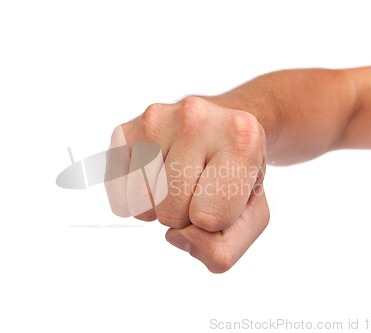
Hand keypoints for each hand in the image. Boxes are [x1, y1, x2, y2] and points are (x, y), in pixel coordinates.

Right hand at [106, 96, 269, 272]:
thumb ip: (226, 247)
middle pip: (171, 211)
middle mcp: (196, 118)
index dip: (214, 222)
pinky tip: (154, 178)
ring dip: (158, 207)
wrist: (219, 130)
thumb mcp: (252, 215)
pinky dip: (135, 199)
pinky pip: (118, 191)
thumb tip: (176, 236)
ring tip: (177, 181)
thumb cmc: (235, 174)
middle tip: (198, 189)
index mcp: (241, 138)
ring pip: (142, 203)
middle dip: (184, 216)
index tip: (222, 196)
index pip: (209, 218)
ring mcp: (156, 119)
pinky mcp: (125, 129)